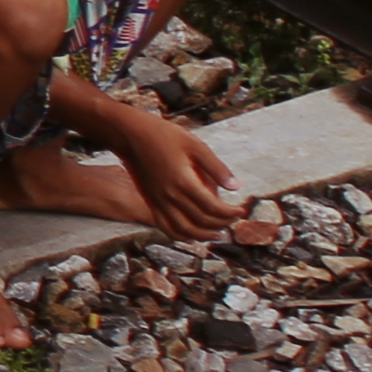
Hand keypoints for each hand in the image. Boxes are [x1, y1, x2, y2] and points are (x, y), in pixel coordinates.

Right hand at [120, 115, 243, 237]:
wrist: (130, 136)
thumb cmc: (163, 135)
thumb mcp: (195, 145)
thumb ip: (216, 168)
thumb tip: (236, 186)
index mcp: (183, 182)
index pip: (212, 208)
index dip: (230, 213)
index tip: (241, 211)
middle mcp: (170, 197)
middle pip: (200, 221)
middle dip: (221, 224)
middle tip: (233, 219)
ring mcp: (158, 202)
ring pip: (183, 231)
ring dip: (202, 236)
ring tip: (217, 233)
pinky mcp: (150, 203)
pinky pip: (165, 227)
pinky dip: (180, 236)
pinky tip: (191, 235)